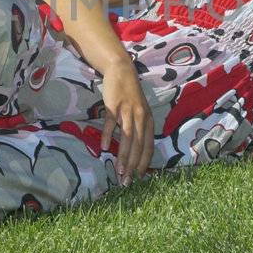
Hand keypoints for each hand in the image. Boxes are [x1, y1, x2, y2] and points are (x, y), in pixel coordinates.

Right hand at [99, 63, 154, 183]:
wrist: (122, 71)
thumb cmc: (131, 95)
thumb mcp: (140, 112)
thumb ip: (138, 130)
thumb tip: (133, 152)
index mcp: (149, 121)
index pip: (148, 146)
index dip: (144, 162)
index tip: (138, 177)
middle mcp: (141, 117)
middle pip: (138, 145)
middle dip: (133, 165)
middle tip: (126, 181)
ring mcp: (128, 111)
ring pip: (127, 137)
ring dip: (123, 155)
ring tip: (118, 170)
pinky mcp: (114, 105)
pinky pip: (111, 123)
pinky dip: (107, 135)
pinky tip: (103, 147)